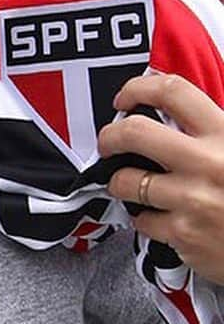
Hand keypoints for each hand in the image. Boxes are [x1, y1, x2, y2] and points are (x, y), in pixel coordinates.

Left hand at [99, 72, 223, 285]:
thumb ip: (214, 131)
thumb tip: (175, 111)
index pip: (173, 92)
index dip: (139, 89)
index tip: (126, 99)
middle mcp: (207, 163)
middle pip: (134, 133)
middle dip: (110, 137)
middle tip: (109, 144)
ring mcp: (192, 200)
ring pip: (125, 181)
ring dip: (120, 182)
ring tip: (130, 185)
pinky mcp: (183, 234)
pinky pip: (141, 220)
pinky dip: (145, 219)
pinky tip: (161, 216)